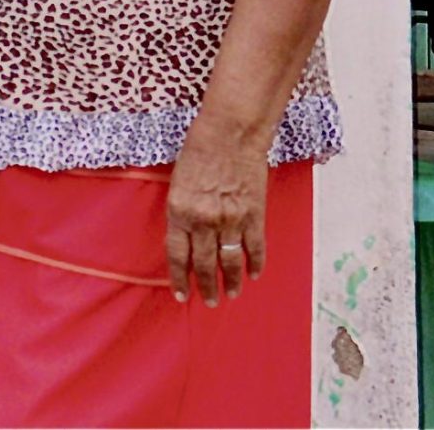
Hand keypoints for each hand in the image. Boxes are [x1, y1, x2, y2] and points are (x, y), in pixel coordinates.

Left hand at [164, 128, 265, 305]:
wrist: (231, 132)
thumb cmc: (199, 150)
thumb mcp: (178, 183)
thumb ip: (182, 213)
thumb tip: (187, 240)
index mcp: (180, 211)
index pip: (177, 255)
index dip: (180, 279)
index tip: (182, 296)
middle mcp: (204, 221)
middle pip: (204, 265)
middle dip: (206, 287)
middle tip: (210, 302)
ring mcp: (231, 220)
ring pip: (230, 262)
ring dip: (231, 282)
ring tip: (231, 295)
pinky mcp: (254, 215)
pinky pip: (255, 247)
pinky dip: (256, 264)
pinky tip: (254, 274)